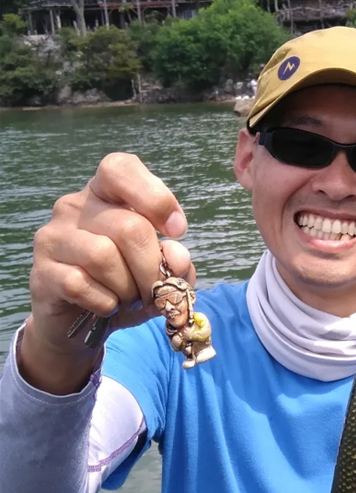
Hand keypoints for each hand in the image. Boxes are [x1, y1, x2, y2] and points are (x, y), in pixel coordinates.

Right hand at [19, 153, 195, 393]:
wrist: (80, 323)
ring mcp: (53, 237)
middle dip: (152, 268)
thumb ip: (176, 262)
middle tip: (154, 290)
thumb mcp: (160, 274)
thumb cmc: (124, 286)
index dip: (155, 198)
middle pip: (128, 227)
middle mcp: (75, 207)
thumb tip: (178, 257)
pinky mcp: (41, 272)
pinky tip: (105, 306)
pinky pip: (80, 284)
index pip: (120, 169)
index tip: (177, 231)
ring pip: (103, 256)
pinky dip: (105, 302)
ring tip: (127, 298)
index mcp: (105, 194)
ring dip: (128, 288)